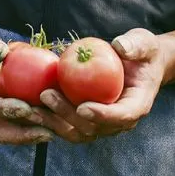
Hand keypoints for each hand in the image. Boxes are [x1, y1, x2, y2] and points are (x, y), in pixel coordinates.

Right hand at [0, 14, 50, 145]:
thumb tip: (1, 53)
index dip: (5, 110)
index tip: (27, 108)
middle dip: (21, 134)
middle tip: (48, 132)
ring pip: (4, 130)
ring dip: (28, 134)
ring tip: (55, 131)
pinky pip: (9, 121)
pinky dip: (28, 123)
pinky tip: (50, 119)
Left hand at [37, 28, 166, 142]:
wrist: (140, 64)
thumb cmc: (143, 52)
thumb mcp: (144, 43)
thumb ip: (135, 45)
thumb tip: (120, 47)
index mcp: (137, 105)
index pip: (122, 116)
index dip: (102, 115)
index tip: (83, 107)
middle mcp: (120, 121)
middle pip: (93, 128)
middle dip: (68, 115)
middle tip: (47, 95)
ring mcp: (103, 124)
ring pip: (77, 132)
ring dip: (54, 122)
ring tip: (32, 105)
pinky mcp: (87, 120)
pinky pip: (67, 125)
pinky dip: (50, 119)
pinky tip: (31, 106)